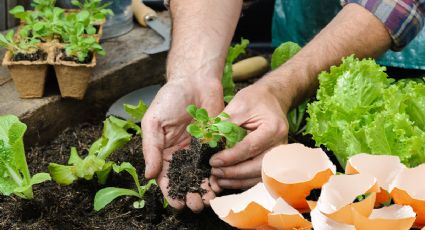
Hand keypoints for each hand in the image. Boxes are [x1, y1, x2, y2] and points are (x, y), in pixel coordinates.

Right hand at [141, 77, 223, 211]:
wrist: (196, 80)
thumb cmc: (170, 98)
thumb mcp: (154, 122)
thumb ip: (151, 149)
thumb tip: (149, 176)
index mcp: (163, 151)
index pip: (165, 178)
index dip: (170, 192)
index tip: (176, 204)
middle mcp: (181, 154)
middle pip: (185, 180)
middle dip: (189, 195)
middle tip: (195, 205)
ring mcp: (199, 150)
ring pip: (201, 175)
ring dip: (204, 189)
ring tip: (208, 200)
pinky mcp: (215, 144)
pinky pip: (216, 163)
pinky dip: (218, 174)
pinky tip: (220, 184)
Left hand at [209, 83, 288, 190]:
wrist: (272, 99)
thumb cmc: (255, 99)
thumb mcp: (239, 105)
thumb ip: (224, 124)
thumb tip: (207, 142)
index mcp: (273, 128)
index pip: (250, 147)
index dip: (231, 157)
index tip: (213, 160)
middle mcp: (280, 145)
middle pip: (257, 166)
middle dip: (233, 172)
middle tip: (213, 171)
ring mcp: (279, 155)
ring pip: (258, 176)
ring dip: (237, 181)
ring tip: (217, 179)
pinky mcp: (273, 161)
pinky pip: (258, 176)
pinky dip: (243, 181)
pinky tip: (227, 180)